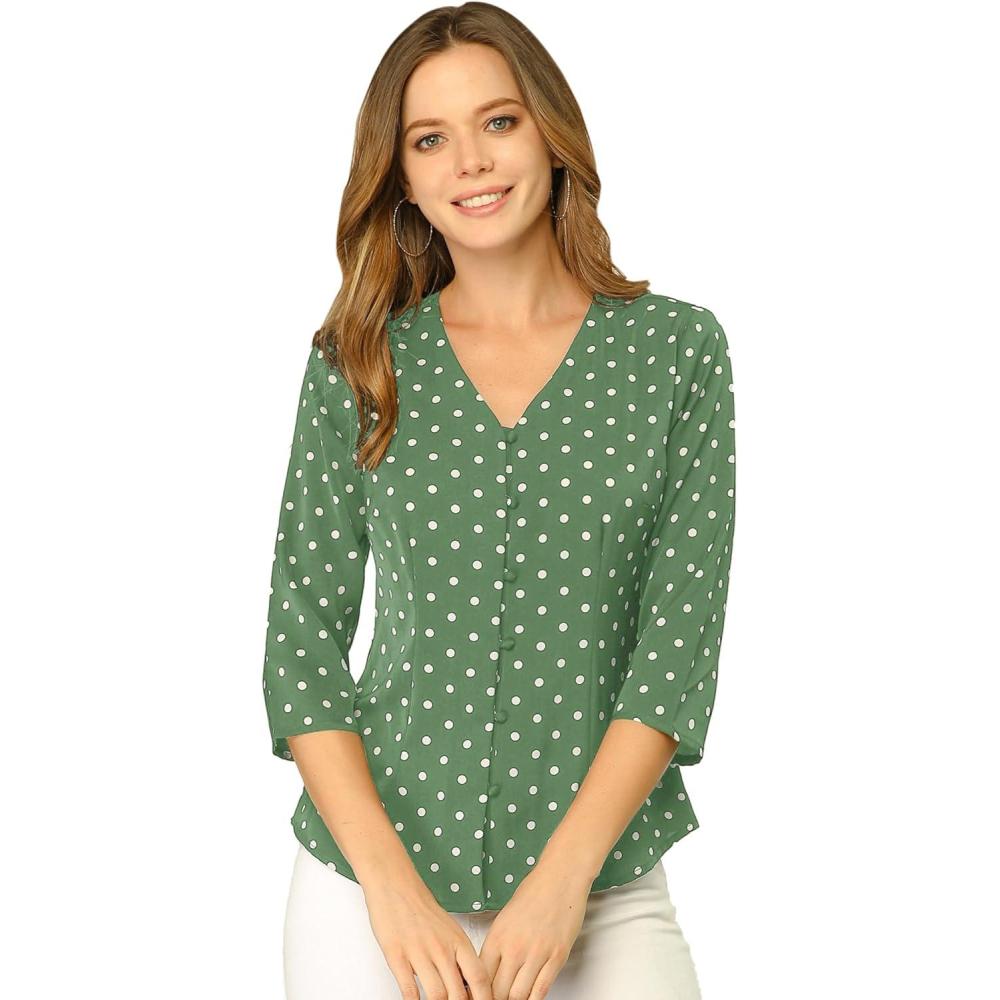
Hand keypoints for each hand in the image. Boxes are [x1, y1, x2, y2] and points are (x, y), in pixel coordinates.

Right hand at [362, 878, 492, 999]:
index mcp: (459, 942)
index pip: (480, 978)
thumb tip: (469, 987)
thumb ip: (459, 957)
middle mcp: (442, 949)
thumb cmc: (422, 909)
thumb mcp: (450, 930)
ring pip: (437, 995)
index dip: (484, 999)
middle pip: (459, 993)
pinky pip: (409, 990)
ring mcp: (420, 953)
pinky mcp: (397, 956)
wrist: (396, 886)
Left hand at [478, 862, 592, 999]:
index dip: (479, 992)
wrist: (560, 877)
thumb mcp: (505, 917)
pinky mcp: (556, 957)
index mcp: (497, 936)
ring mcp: (536, 954)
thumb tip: (489, 969)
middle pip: (498, 992)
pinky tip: (530, 998)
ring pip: (518, 996)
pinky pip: (541, 990)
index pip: (480, 977)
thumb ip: (497, 944)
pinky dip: (533, 999)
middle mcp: (514, 947)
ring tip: (512, 999)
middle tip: (497, 999)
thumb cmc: (534, 892)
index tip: (480, 996)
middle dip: (496, 999)